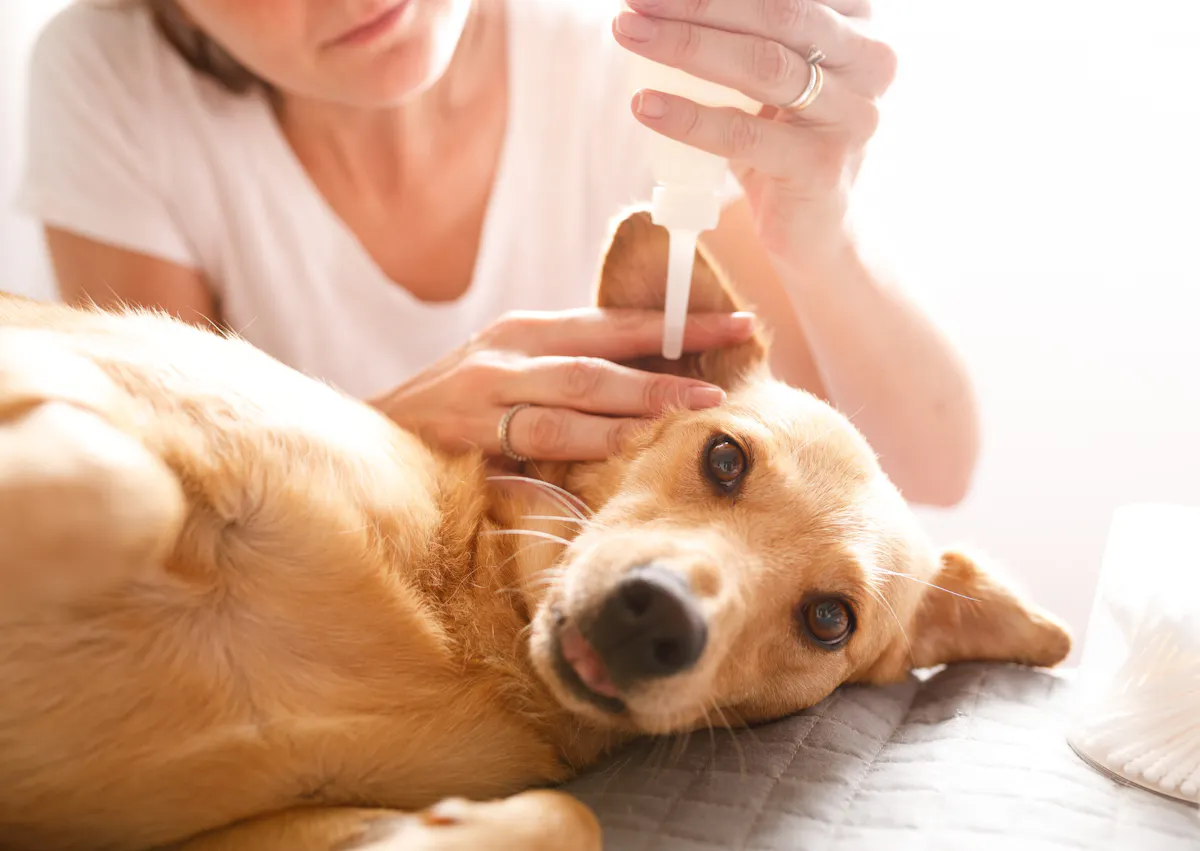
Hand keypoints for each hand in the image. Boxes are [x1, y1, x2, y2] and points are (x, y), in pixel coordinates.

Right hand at [371, 308, 754, 461]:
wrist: (367, 435)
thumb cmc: (453, 410)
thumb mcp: (508, 373)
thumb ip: (566, 376)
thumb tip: (650, 387)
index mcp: (526, 331)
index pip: (613, 323)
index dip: (676, 324)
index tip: (735, 325)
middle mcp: (508, 352)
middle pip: (602, 358)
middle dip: (670, 366)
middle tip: (725, 377)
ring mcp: (485, 394)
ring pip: (574, 399)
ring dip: (636, 410)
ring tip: (690, 416)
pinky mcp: (466, 436)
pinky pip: (536, 446)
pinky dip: (583, 452)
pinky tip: (622, 461)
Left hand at [613, 0, 895, 262]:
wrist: (813, 228)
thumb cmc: (782, 136)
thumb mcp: (772, 71)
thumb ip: (743, 30)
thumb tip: (661, 2)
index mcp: (858, 23)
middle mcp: (869, 62)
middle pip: (778, 12)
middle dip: (698, 2)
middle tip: (636, 0)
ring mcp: (851, 117)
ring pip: (762, 65)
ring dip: (686, 45)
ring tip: (630, 34)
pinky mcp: (820, 168)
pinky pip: (743, 134)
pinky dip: (688, 117)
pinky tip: (645, 105)